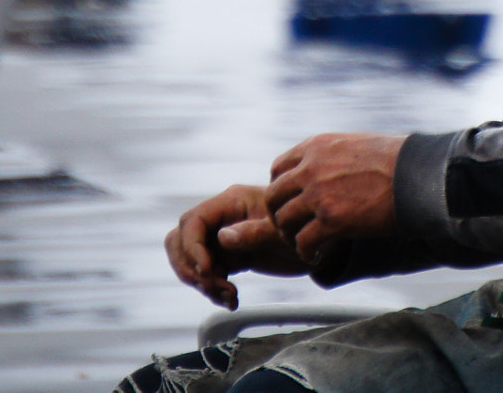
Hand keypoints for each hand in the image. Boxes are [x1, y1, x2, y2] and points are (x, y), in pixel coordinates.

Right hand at [166, 183, 310, 309]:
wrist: (322, 246)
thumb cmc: (306, 229)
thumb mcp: (283, 233)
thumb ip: (253, 233)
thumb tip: (223, 237)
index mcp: (232, 202)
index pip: (192, 221)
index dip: (192, 247)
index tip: (208, 271)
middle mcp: (222, 218)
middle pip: (180, 239)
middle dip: (190, 268)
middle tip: (215, 286)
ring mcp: (222, 238)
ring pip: (188, 258)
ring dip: (201, 282)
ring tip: (228, 295)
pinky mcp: (228, 257)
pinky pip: (205, 274)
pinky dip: (212, 290)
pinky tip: (232, 300)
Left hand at [265, 133, 402, 263]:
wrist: (419, 175)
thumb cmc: (398, 161)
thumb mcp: (356, 145)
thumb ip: (333, 158)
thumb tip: (330, 170)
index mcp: (317, 147)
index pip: (279, 169)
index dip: (281, 189)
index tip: (291, 203)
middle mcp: (311, 168)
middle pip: (273, 196)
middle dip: (278, 215)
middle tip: (289, 229)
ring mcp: (319, 194)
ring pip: (284, 221)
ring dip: (290, 237)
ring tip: (303, 245)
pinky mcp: (332, 221)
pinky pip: (303, 242)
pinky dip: (306, 253)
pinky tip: (316, 257)